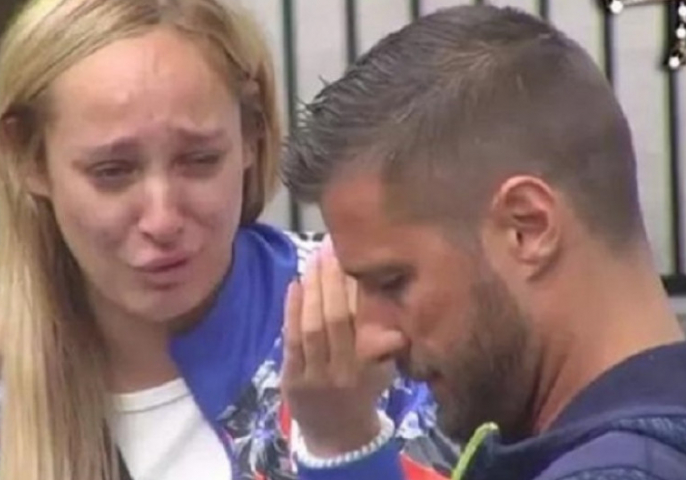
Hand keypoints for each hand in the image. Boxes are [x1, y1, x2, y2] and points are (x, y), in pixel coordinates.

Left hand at [281, 239, 393, 457]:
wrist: (338, 438)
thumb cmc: (362, 392)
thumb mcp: (383, 372)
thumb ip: (386, 345)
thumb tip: (394, 321)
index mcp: (367, 366)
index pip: (361, 319)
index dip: (356, 285)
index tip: (353, 255)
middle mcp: (342, 370)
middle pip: (335, 318)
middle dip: (332, 280)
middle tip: (329, 247)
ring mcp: (314, 375)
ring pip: (312, 327)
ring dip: (312, 289)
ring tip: (312, 259)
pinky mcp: (291, 379)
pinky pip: (291, 340)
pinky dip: (291, 311)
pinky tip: (294, 285)